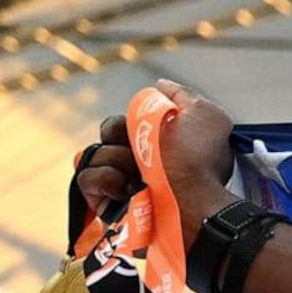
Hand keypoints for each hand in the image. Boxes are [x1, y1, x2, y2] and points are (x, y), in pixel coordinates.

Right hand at [69, 78, 240, 243]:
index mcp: (157, 145)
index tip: (148, 125)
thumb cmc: (202, 161)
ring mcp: (119, 186)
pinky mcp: (104, 206)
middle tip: (143, 150)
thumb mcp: (206, 116)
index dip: (131, 119)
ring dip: (118, 159)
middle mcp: (137, 165)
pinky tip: (128, 189)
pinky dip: (105, 179)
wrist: (193, 200)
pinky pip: (85, 178)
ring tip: (141, 175)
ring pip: (94, 154)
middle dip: (120, 134)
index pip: (124, 122)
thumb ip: (182, 96)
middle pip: (106, 133)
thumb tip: (159, 86)